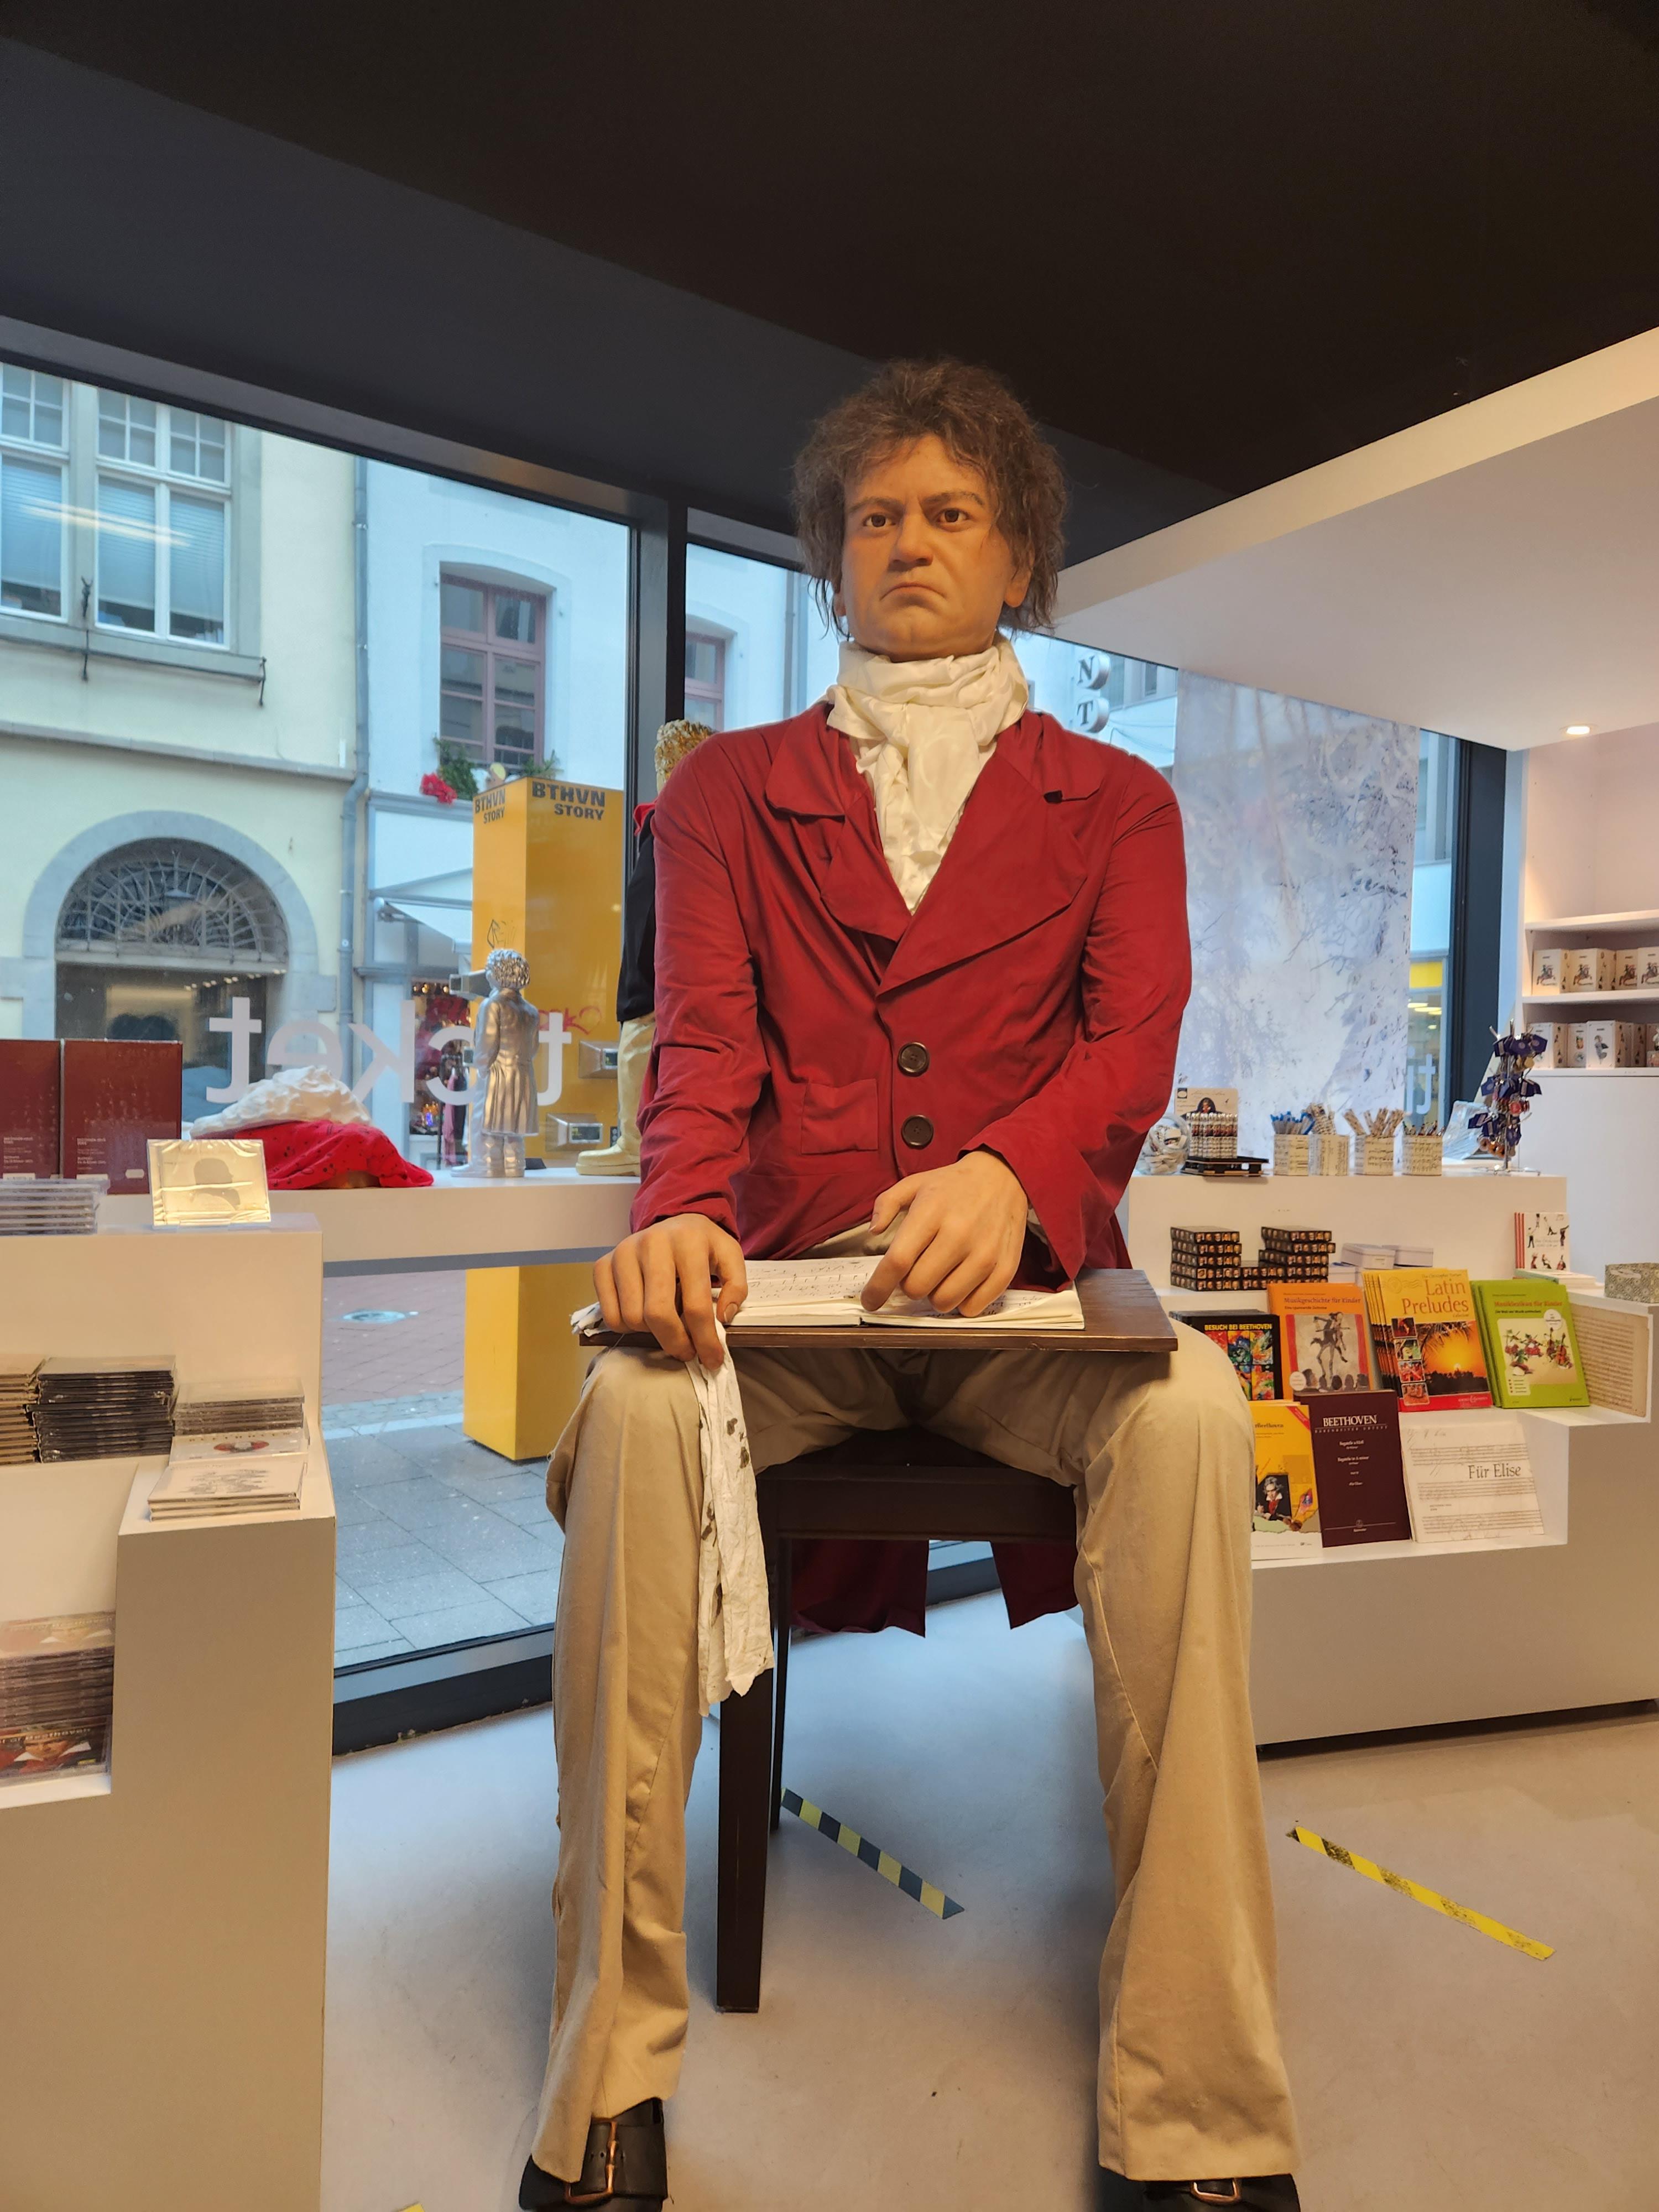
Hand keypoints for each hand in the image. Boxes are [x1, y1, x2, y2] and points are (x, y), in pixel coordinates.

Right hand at [595, 1213, 747, 1367]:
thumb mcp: (730, 1257)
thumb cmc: (702, 1246)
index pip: (695, 1304)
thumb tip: (722, 1317)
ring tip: (667, 1326)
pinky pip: (610, 1314)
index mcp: (688, 1241)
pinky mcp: (603, 1264)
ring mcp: (623, 1253)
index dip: (705, 1339)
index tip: (711, 1359)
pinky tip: (644, 1317)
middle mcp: (652, 1243)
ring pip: (632, 1317)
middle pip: (658, 1313)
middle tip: (687, 1352)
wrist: (672, 1222)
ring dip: (652, 1334)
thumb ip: (736, 1286)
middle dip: (675, 1343)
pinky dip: (627, 1327)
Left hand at [860, 1151, 1028, 1316]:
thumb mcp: (914, 1183)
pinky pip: (972, 1307)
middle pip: (917, 1287)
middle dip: (909, 1284)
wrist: (1004, 1176)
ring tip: (940, 1274)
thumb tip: (873, 1232)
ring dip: (934, 1294)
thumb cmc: (954, 1185)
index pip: (898, 1261)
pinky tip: (960, 1282)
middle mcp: (959, 1234)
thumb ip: (886, 1204)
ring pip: (943, 1301)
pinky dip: (961, 1302)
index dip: (878, 1287)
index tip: (870, 1300)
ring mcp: (985, 1254)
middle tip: (917, 1269)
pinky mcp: (1004, 1268)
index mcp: (931, 1212)